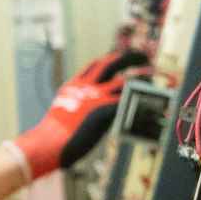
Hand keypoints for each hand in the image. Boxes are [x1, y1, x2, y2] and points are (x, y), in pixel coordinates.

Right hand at [10, 50, 150, 178]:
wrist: (48, 144)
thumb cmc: (53, 136)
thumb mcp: (63, 113)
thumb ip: (77, 106)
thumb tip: (86, 112)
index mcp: (74, 86)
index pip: (95, 65)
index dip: (111, 58)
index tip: (121, 55)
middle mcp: (86, 88)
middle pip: (111, 63)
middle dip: (128, 57)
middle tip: (142, 55)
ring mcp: (96, 98)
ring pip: (124, 80)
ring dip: (141, 76)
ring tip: (152, 74)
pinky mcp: (103, 111)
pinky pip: (127, 101)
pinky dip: (139, 100)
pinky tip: (150, 100)